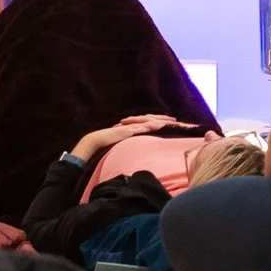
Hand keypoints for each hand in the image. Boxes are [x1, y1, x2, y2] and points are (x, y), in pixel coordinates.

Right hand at [70, 113, 184, 160]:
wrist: (95, 142)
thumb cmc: (108, 145)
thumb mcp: (123, 144)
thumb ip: (131, 145)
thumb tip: (138, 151)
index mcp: (132, 127)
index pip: (148, 122)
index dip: (159, 122)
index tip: (170, 123)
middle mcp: (132, 125)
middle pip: (150, 119)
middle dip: (163, 119)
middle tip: (176, 120)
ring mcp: (129, 126)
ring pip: (147, 121)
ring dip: (160, 121)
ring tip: (171, 122)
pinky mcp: (126, 130)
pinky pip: (140, 127)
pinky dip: (150, 126)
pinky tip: (159, 125)